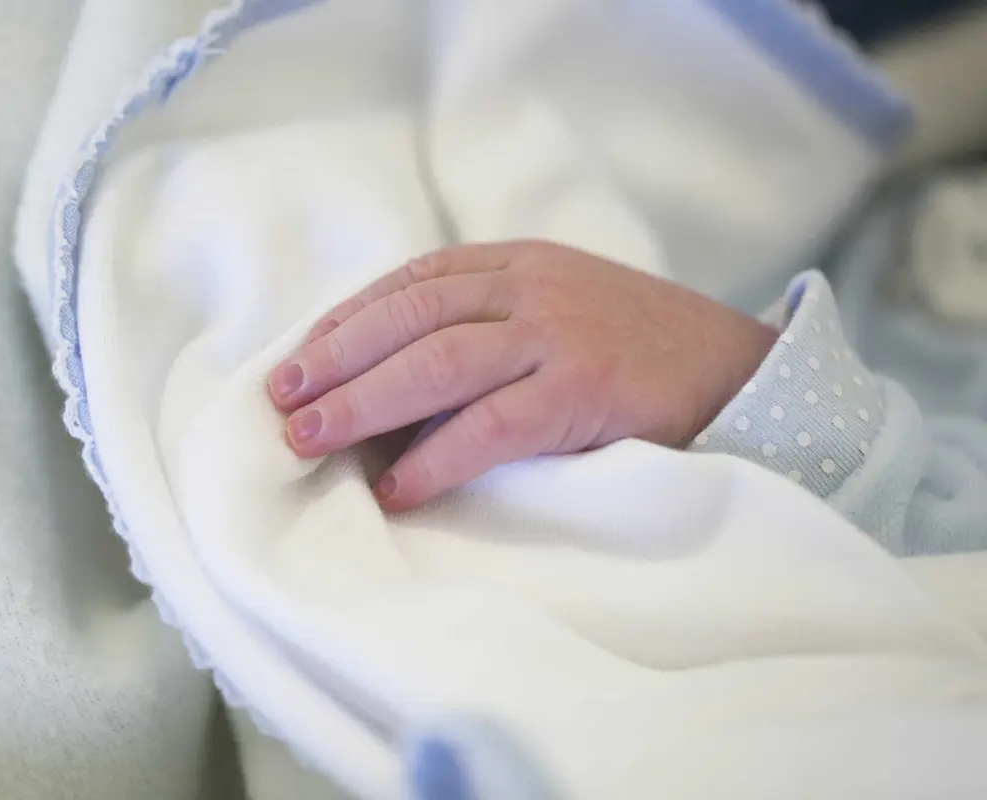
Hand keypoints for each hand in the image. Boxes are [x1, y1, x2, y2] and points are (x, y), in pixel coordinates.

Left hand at [267, 241, 775, 510]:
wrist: (739, 368)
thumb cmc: (635, 347)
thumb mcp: (557, 309)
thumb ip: (487, 323)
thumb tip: (389, 380)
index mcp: (518, 263)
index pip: (410, 283)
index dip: (345, 320)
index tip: (297, 359)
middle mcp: (531, 287)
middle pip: (409, 318)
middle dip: (336, 360)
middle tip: (282, 403)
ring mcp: (558, 333)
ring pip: (437, 363)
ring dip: (363, 404)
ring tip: (310, 441)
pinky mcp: (585, 388)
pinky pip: (491, 426)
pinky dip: (435, 459)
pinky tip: (397, 488)